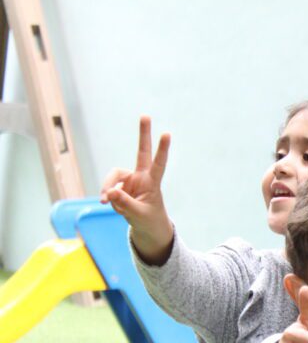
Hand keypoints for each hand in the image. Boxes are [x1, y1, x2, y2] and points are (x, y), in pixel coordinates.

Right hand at [99, 116, 173, 263]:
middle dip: (143, 134)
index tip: (167, 134)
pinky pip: (108, 190)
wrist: (146, 227)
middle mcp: (141, 177)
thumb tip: (109, 193)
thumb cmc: (147, 220)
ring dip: (108, 189)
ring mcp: (130, 180)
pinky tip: (111, 205)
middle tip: (146, 115)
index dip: (162, 150)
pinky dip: (108, 199)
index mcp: (152, 183)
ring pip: (113, 179)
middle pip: (141, 151)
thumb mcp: (137, 215)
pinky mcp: (120, 186)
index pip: (158, 164)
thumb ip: (124, 204)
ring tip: (105, 202)